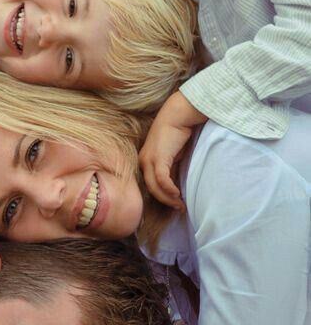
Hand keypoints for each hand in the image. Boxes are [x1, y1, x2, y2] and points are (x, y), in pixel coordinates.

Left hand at [139, 91, 206, 208]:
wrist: (177, 116)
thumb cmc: (177, 134)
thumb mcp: (173, 156)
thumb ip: (171, 169)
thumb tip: (176, 186)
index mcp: (145, 161)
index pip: (150, 184)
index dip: (162, 196)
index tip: (174, 203)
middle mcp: (143, 161)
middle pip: (151, 189)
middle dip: (165, 201)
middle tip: (179, 208)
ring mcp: (148, 160)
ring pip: (155, 187)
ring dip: (168, 198)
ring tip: (180, 204)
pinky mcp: (157, 158)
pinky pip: (161, 180)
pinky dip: (169, 189)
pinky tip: (178, 193)